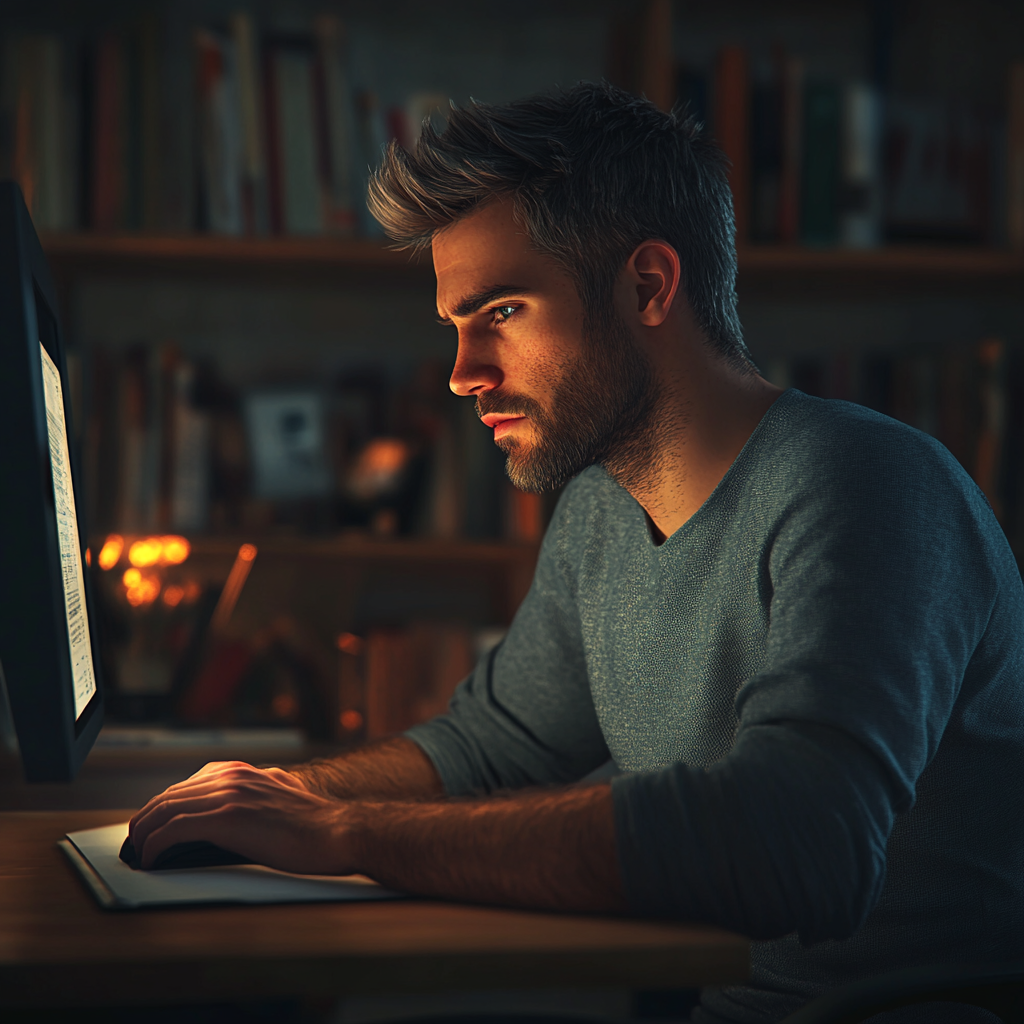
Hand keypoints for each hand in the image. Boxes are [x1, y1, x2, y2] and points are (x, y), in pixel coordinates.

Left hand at [128, 761, 356, 873]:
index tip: (153, 824)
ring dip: (144, 833)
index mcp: (242, 771)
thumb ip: (254, 794)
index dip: (163, 806)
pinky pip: (174, 829)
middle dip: (146, 819)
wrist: (335, 832)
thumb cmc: (311, 824)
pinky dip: (155, 845)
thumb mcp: (279, 795)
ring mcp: (229, 796)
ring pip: (166, 809)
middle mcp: (232, 777)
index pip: (186, 785)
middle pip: (170, 795)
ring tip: (138, 852)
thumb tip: (234, 811)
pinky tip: (152, 859)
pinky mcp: (227, 819)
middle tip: (136, 841)